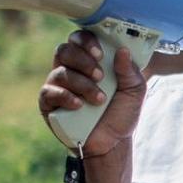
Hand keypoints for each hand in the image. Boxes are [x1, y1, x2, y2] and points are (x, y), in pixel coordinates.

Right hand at [39, 30, 146, 157]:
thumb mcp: (134, 91)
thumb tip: (123, 50)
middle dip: (83, 61)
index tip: (100, 54)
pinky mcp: (48, 103)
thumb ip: (130, 71)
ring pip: (60, 71)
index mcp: (90, 60)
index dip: (87, 41)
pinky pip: (50, 92)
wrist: (113, 143)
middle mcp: (71, 69)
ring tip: (99, 99)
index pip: (80, 39)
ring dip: (82, 84)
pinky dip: (66, 97)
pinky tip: (80, 105)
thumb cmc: (122, 113)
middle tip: (99, 76)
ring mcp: (58, 85)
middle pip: (65, 50)